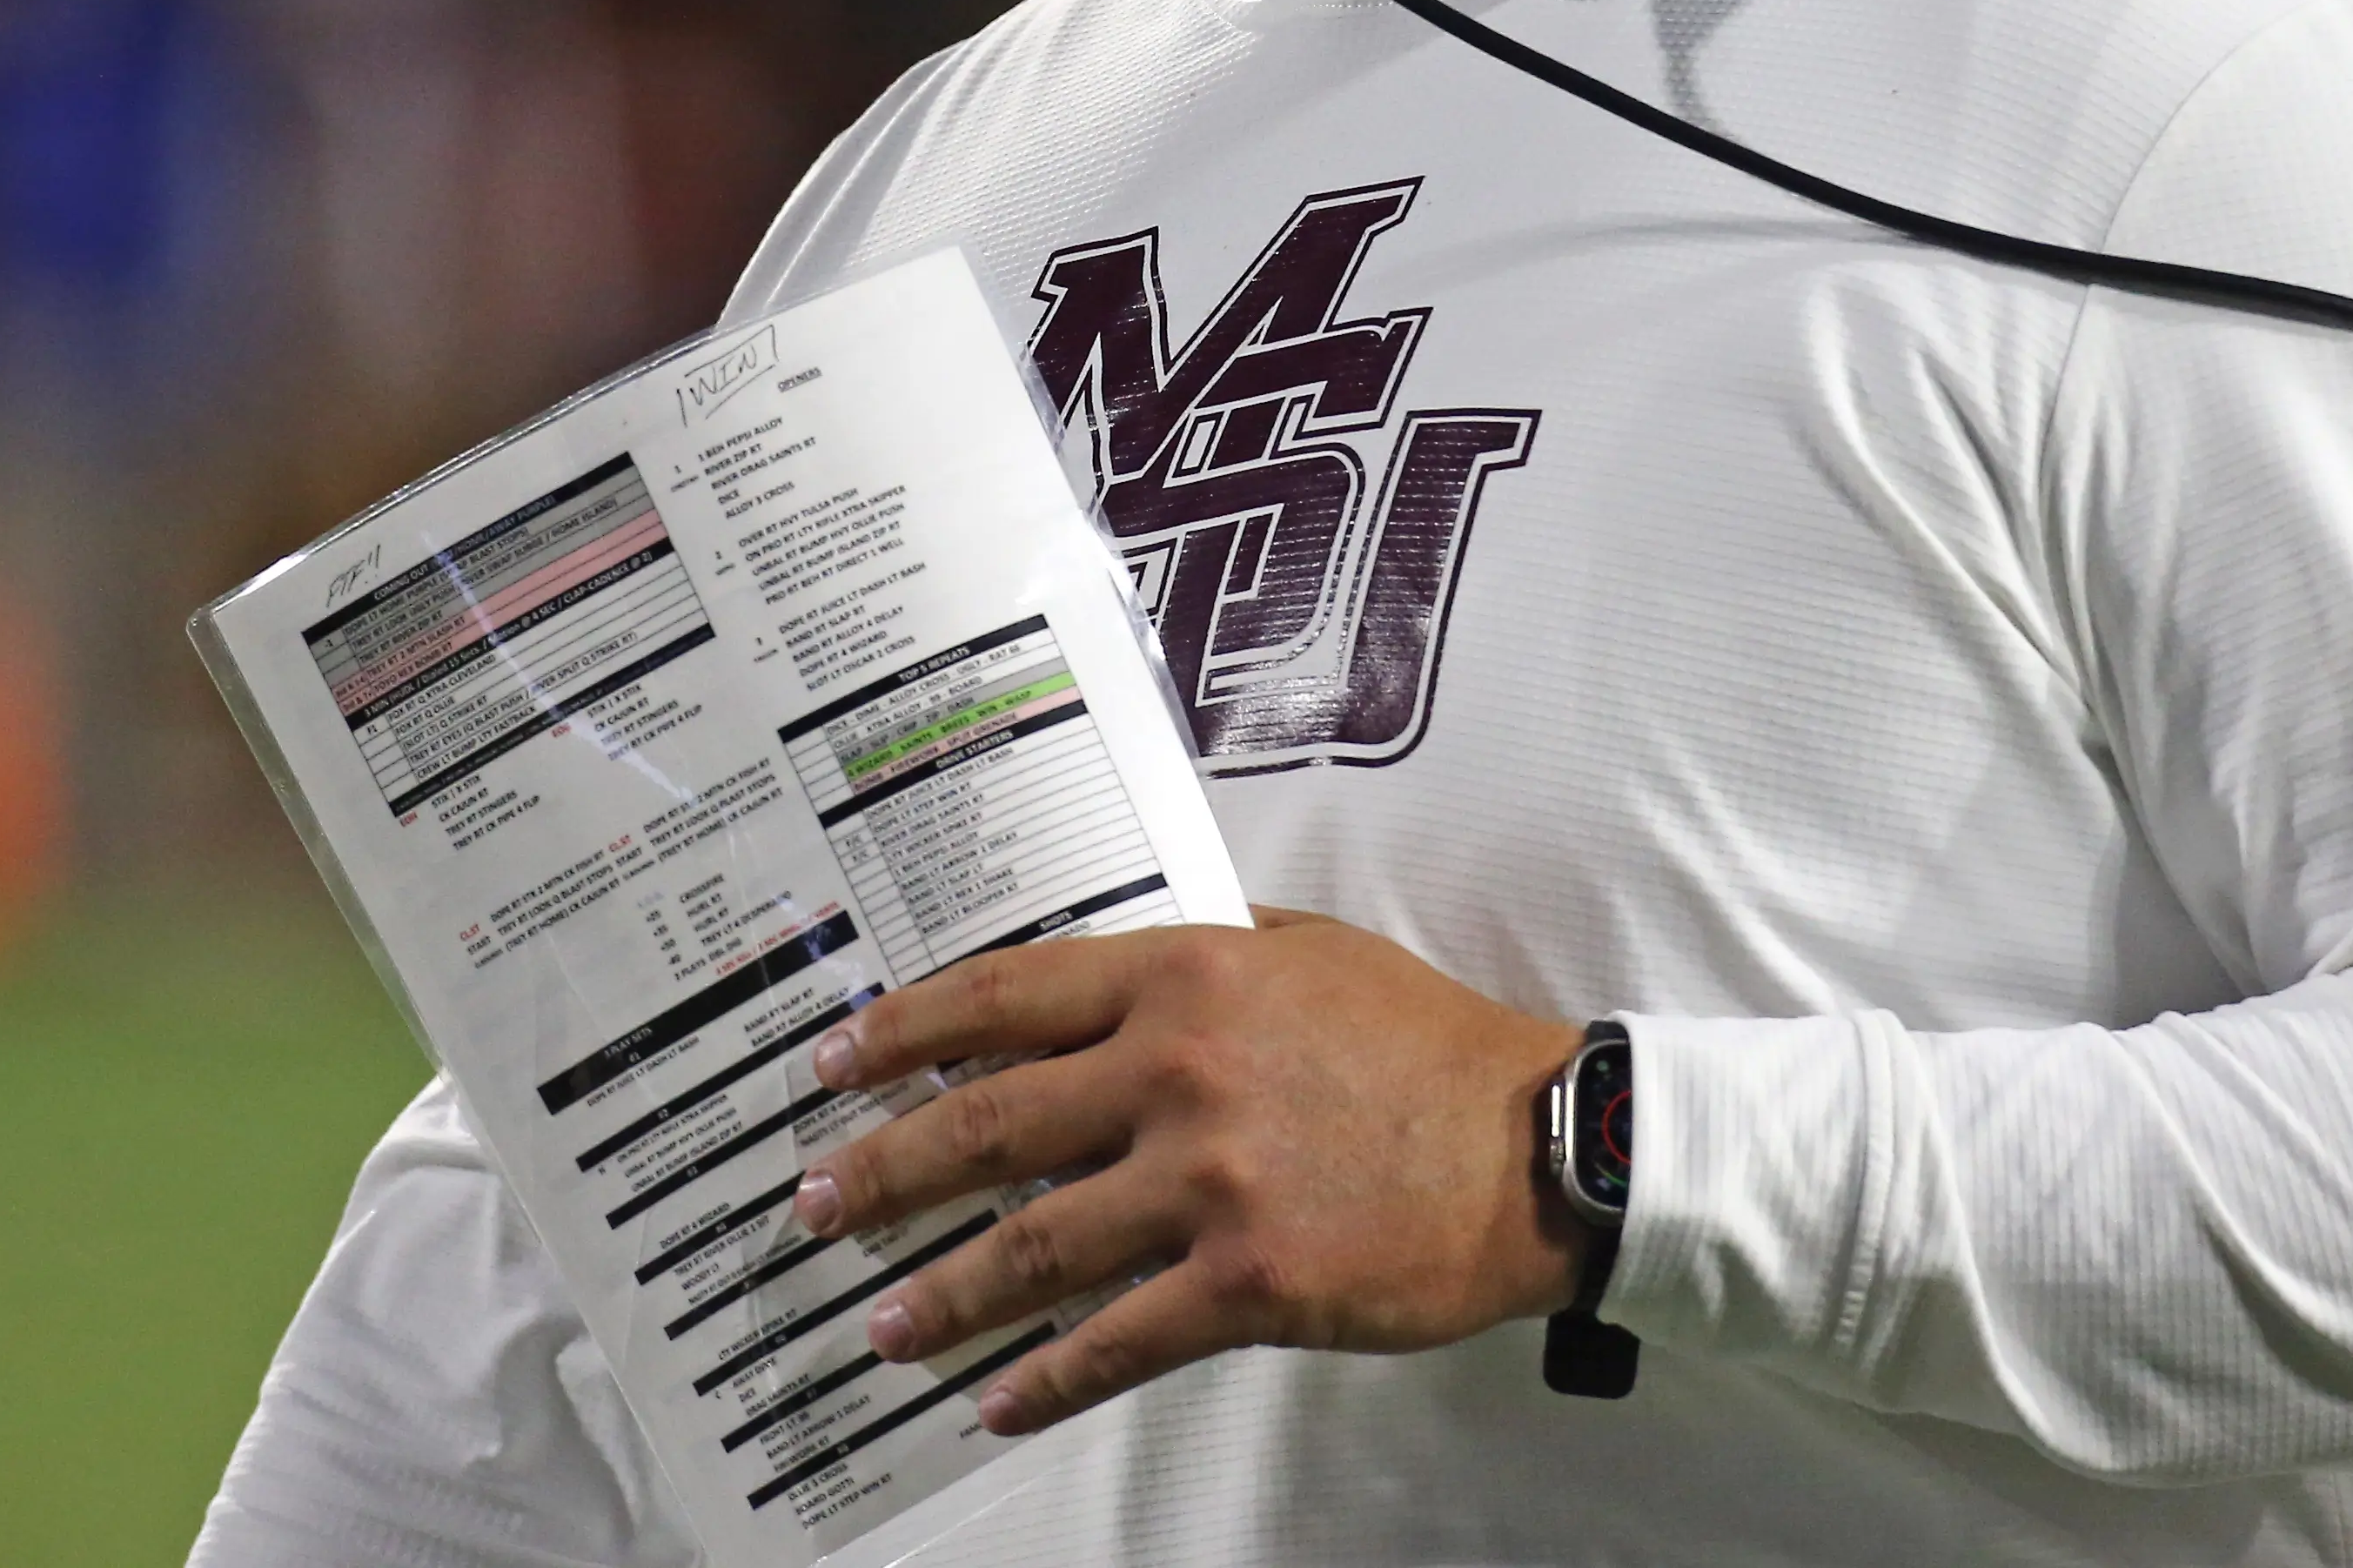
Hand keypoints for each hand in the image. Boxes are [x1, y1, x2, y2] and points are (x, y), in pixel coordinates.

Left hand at [790, 907, 1584, 1434]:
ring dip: (939, 1294)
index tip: (832, 1064)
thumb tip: (1097, 973)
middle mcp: (1177, 1070)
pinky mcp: (1248, 1283)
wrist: (1539, 1142)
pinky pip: (1115, 1342)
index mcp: (1183, 978)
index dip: (902, 1029)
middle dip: (881, 1171)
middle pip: (985, 1123)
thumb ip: (1200, 953)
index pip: (1004, 995)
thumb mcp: (1304, 952)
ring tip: (882, 1323)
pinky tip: (994, 1400)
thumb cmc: (1423, 1043)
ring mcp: (1207, 1181)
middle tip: (813, 1203)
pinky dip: (1043, 1380)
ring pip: (1029, 1248)